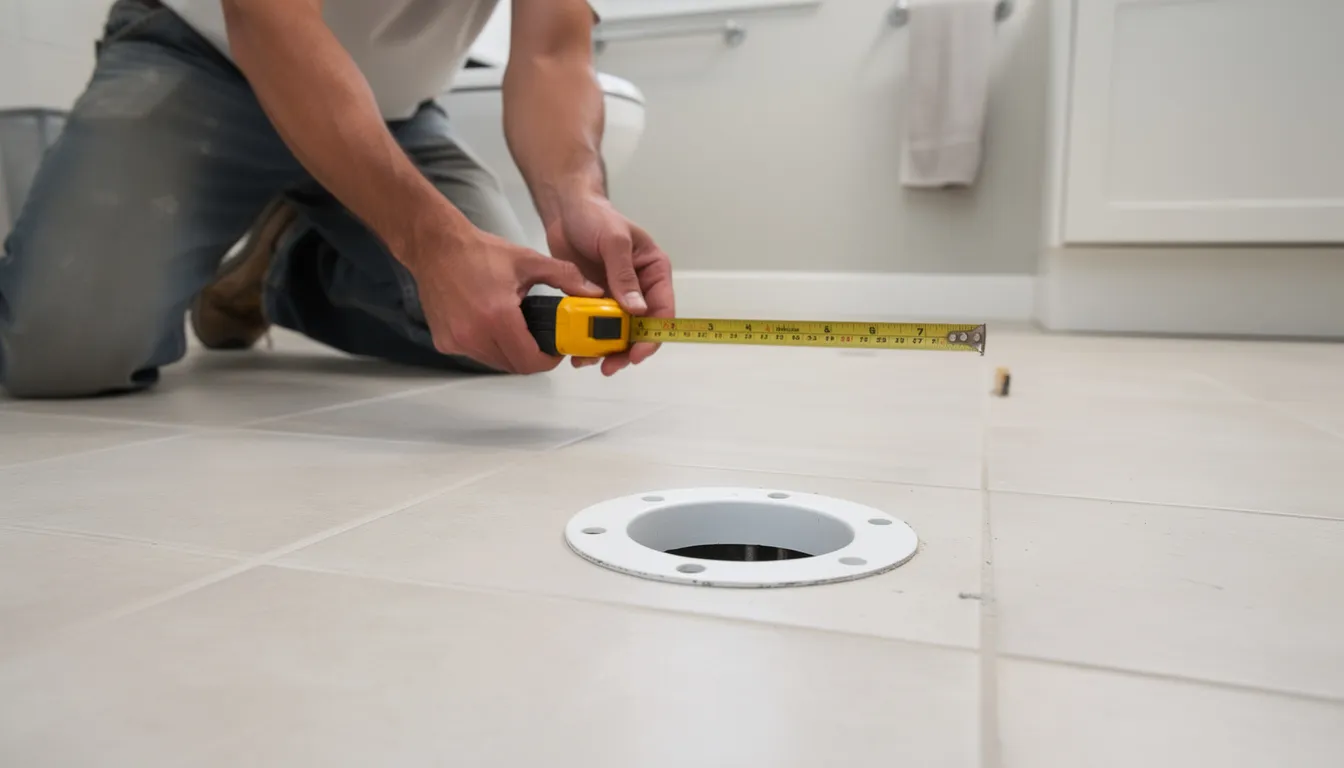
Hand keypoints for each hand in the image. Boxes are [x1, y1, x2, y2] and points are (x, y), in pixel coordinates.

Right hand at [409, 225, 604, 373]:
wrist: (435, 246)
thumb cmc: (477, 252)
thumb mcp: (528, 261)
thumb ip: (565, 276)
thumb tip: (591, 291)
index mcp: (497, 317)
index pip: (529, 361)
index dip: (547, 361)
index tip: (555, 350)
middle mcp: (473, 334)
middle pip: (513, 366)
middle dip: (531, 357)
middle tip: (541, 340)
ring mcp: (456, 340)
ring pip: (494, 362)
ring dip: (509, 352)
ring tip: (517, 329)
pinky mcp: (444, 341)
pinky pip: (475, 354)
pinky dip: (488, 346)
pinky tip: (492, 325)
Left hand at [544, 194, 674, 375]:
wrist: (566, 210)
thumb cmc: (596, 216)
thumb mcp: (614, 242)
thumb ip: (624, 275)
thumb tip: (636, 310)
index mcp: (654, 272)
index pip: (663, 311)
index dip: (653, 336)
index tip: (637, 353)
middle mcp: (640, 288)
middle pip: (642, 329)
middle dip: (628, 350)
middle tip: (610, 366)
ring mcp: (618, 296)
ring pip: (619, 333)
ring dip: (607, 351)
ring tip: (588, 361)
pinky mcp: (596, 300)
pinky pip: (596, 327)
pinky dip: (589, 341)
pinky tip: (577, 350)